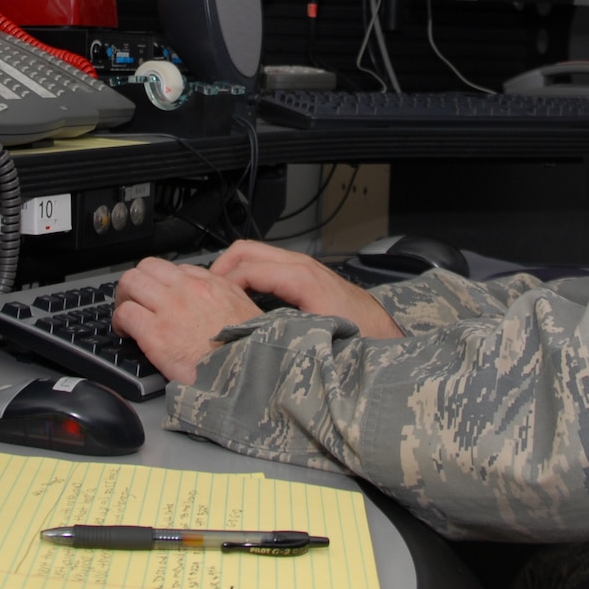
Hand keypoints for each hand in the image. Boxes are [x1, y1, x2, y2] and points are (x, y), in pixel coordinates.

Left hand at [110, 258, 262, 384]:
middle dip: (136, 283)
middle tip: (135, 300)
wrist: (243, 375)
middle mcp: (187, 290)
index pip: (173, 268)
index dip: (161, 282)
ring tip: (127, 315)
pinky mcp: (156, 334)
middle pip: (146, 267)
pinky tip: (125, 333)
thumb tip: (209, 288)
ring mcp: (169, 309)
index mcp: (209, 284)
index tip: (158, 295)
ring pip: (130, 282)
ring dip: (124, 298)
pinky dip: (120, 321)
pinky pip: (126, 313)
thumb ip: (224, 292)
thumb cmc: (246, 349)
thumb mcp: (245, 308)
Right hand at [210, 241, 402, 340]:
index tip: (208, 303)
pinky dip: (248, 275)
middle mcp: (302, 267)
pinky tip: (243, 297)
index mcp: (301, 278)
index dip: (222, 284)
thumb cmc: (357, 336)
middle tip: (206, 293)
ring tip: (219, 296)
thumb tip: (247, 338)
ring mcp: (303, 268)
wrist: (383, 335)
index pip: (247, 268)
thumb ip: (281, 333)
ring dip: (234, 270)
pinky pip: (267, 265)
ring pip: (256, 255)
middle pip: (247, 250)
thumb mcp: (316, 336)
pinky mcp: (305, 277)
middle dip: (221, 268)